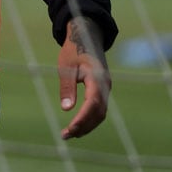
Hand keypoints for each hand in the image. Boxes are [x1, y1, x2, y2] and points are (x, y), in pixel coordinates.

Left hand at [58, 17, 111, 139]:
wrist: (87, 36)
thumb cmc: (74, 50)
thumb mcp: (66, 66)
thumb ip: (67, 87)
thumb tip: (66, 108)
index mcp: (97, 78)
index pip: (93, 103)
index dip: (83, 118)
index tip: (71, 128)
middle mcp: (105, 85)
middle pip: (98, 112)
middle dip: (83, 126)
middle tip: (65, 135)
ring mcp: (106, 88)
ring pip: (100, 113)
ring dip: (87, 125)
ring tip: (69, 134)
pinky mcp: (103, 90)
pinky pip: (99, 109)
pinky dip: (89, 119)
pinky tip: (78, 125)